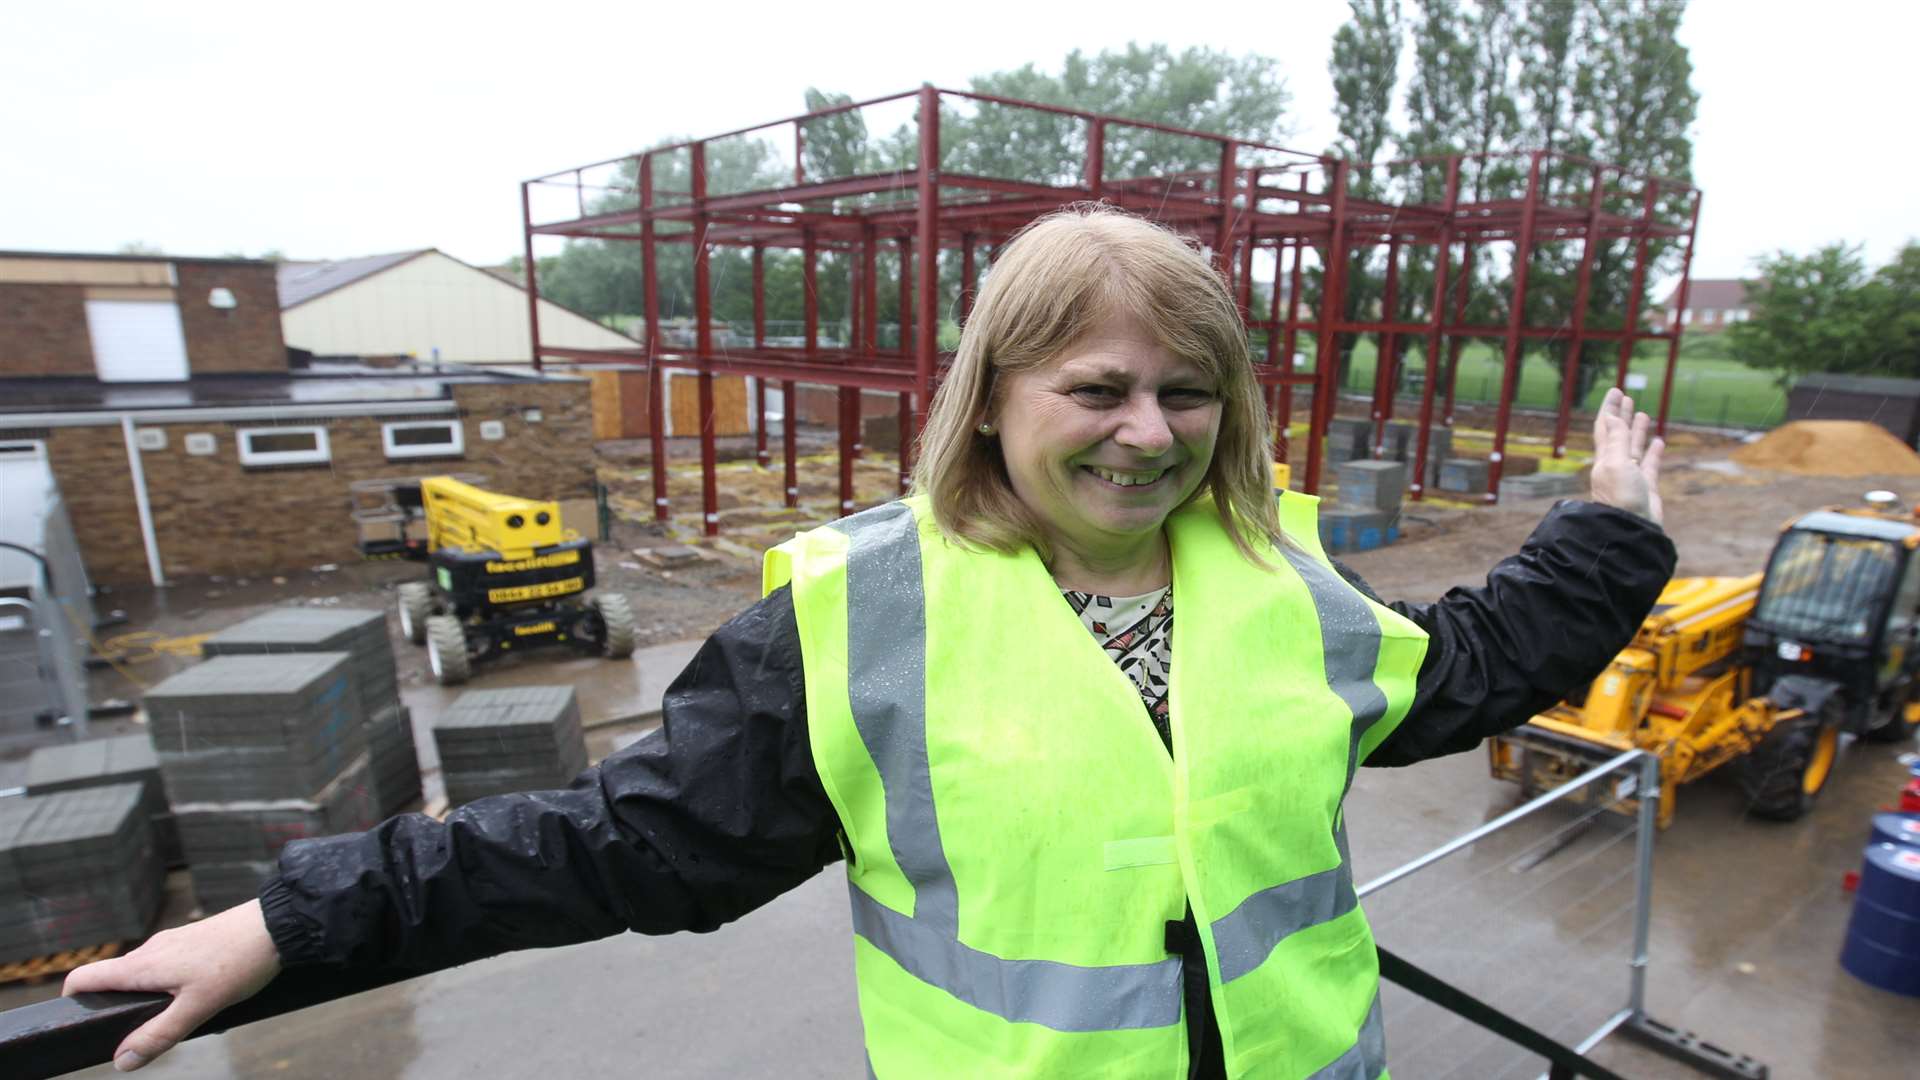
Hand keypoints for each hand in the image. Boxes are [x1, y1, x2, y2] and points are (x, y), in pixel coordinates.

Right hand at [63, 899, 281, 1071]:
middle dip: (117, 1008)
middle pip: (114, 980)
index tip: (81, 1023)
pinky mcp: (193, 942)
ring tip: (177, 1020)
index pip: (84, 977)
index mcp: (141, 965)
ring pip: (144, 975)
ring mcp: (172, 943)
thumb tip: (121, 1061)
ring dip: (149, 999)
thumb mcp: (198, 1008)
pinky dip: (171, 987)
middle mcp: (151, 950)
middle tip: (138, 1036)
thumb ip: (159, 1035)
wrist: (278, 926)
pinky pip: (168, 968)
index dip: (72, 1000)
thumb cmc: (239, 963)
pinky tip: (200, 1000)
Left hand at [1588, 387, 1663, 524]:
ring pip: (1634, 447)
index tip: (1616, 391)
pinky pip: (1649, 465)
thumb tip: (1610, 418)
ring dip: (1637, 430)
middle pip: (1618, 434)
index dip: (1609, 408)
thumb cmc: (1621, 498)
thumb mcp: (1616, 464)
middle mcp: (1615, 465)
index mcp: (1604, 458)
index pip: (1605, 427)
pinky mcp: (1645, 487)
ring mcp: (1630, 476)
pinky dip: (1653, 452)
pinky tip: (1658, 441)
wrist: (1631, 530)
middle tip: (1627, 397)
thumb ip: (1617, 441)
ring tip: (1642, 414)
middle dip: (1622, 415)